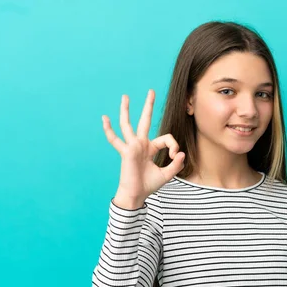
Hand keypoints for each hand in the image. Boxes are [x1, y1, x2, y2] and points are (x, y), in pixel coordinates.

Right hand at [102, 90, 184, 206]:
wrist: (136, 195)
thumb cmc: (149, 185)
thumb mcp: (167, 174)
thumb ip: (176, 164)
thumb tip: (182, 153)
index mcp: (151, 148)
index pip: (166, 138)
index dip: (174, 145)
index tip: (175, 156)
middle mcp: (141, 144)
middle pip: (145, 120)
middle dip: (149, 106)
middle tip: (151, 91)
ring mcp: (132, 146)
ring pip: (128, 125)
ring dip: (126, 110)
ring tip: (125, 96)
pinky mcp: (126, 152)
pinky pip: (114, 139)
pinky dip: (109, 129)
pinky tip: (104, 118)